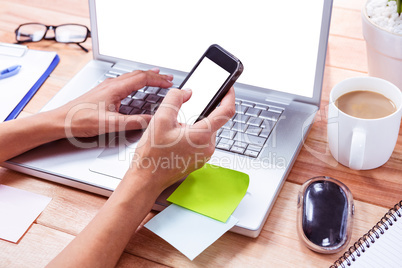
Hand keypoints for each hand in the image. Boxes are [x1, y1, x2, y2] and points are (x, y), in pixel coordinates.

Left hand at [53, 69, 173, 137]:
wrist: (60, 121)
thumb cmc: (80, 120)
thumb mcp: (111, 124)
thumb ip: (134, 122)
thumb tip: (152, 120)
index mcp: (115, 88)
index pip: (142, 79)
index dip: (158, 80)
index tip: (169, 83)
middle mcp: (111, 84)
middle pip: (138, 74)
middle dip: (155, 75)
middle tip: (168, 78)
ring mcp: (106, 87)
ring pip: (130, 76)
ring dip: (145, 76)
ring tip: (156, 77)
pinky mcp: (103, 92)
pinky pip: (124, 81)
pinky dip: (135, 81)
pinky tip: (135, 86)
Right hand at [129, 86, 235, 192]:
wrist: (146, 179)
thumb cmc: (152, 156)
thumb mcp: (160, 119)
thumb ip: (175, 99)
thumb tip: (186, 92)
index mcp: (202, 136)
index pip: (226, 111)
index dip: (229, 96)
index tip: (228, 89)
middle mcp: (207, 147)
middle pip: (212, 121)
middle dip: (197, 114)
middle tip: (178, 118)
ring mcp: (204, 155)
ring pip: (204, 132)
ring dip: (192, 126)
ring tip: (172, 133)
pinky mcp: (199, 160)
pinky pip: (199, 142)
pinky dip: (190, 137)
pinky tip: (173, 141)